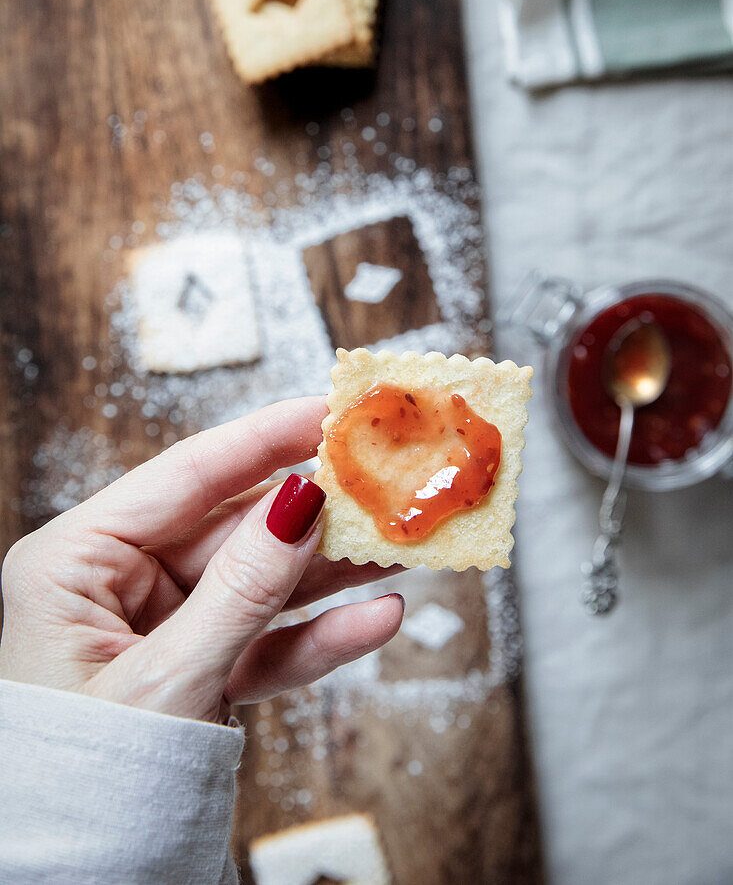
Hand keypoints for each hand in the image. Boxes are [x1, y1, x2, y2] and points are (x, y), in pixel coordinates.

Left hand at [0, 397, 403, 722]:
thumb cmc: (83, 782)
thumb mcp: (164, 682)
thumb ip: (241, 591)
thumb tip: (303, 502)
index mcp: (75, 561)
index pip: (185, 475)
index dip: (265, 438)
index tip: (329, 409)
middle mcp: (118, 583)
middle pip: (235, 526)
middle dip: (317, 510)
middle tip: (385, 479)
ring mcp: (163, 626)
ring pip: (263, 582)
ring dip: (333, 569)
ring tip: (404, 542)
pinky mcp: (199, 670)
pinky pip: (268, 643)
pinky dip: (321, 636)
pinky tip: (377, 617)